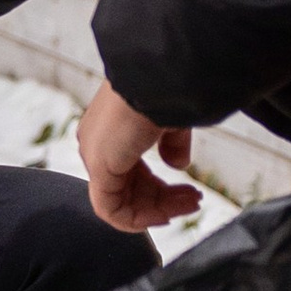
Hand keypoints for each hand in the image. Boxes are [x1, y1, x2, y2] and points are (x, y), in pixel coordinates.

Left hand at [78, 81, 201, 230]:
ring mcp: (96, 156)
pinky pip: (112, 210)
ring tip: (190, 204)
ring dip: (159, 209)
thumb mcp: (171, 118)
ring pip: (122, 202)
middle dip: (164, 200)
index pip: (131, 172)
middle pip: (128, 189)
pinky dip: (139, 218)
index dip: (160, 188)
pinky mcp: (100, 168)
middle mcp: (98, 144)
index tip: (189, 192)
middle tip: (194, 201)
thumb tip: (177, 165)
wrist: (160, 72)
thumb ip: (172, 143)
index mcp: (111, 130)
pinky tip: (166, 214)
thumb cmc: (167, 86)